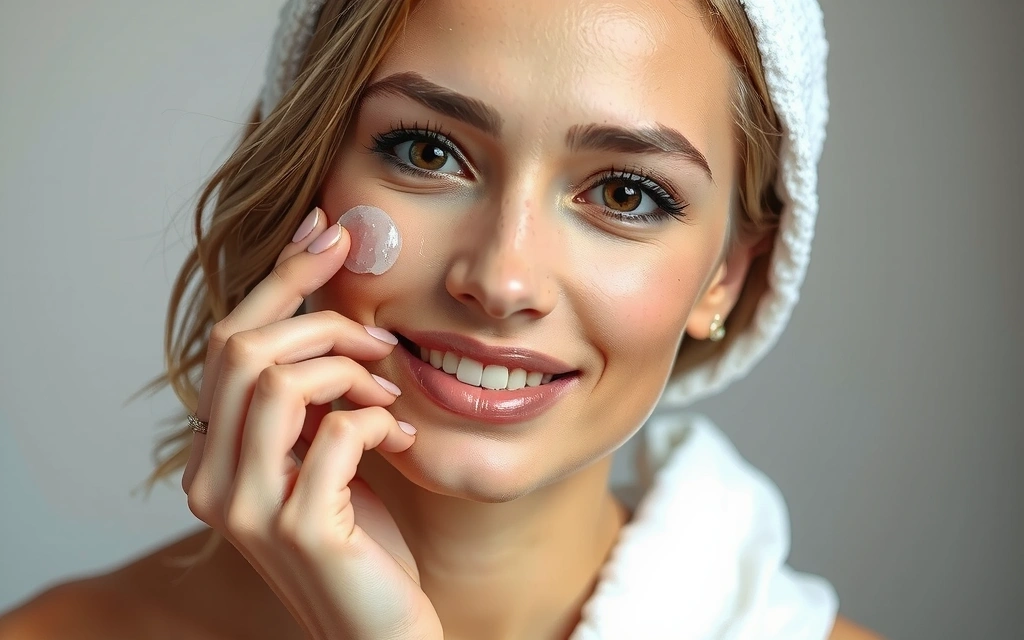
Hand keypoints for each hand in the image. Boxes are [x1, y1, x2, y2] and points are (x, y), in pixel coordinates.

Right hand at [182, 208, 442, 639]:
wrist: (381, 626)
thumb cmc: (362, 540)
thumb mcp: (330, 452)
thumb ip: (316, 394)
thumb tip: (334, 299)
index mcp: (216, 454)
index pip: (230, 341)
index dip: (280, 278)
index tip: (328, 232)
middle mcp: (212, 479)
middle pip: (242, 347)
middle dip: (321, 322)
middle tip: (379, 339)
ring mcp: (247, 505)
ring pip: (277, 379)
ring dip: (348, 370)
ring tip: (389, 393)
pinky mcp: (295, 526)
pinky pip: (336, 432)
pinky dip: (377, 422)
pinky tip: (400, 445)